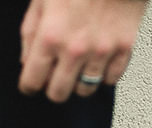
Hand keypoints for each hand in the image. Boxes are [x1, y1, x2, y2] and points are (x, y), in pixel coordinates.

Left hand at [19, 0, 148, 102]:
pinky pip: (110, 79)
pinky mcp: (124, 47)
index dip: (29, 84)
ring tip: (79, 63)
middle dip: (53, 86)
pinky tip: (98, 58)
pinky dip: (104, 73)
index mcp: (49, 36)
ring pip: (84, 90)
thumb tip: (27, 62)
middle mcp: (75, 49)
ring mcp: (101, 50)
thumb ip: (29, 33)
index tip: (32, 82)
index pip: (31, 82)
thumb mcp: (42, 0)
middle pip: (58, 94)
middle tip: (56, 74)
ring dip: (79, 80)